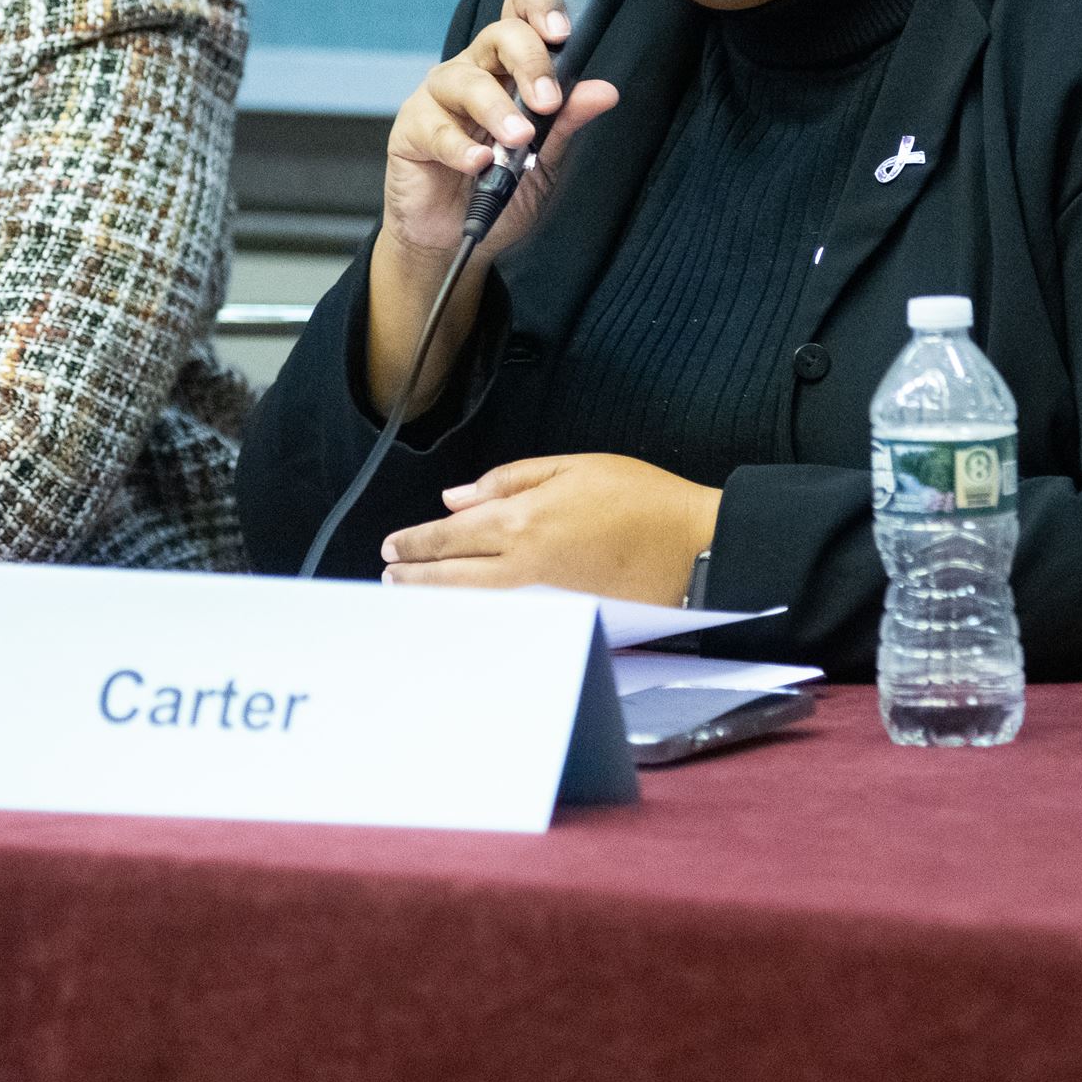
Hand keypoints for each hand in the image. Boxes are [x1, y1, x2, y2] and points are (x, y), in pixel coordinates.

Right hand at [368, 0, 620, 410]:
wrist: (455, 240)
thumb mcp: (546, 162)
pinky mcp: (411, 129)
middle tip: (548, 102)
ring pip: (466, 81)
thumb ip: (566, 124)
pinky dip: (461, 147)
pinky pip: (435, 128)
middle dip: (529, 62)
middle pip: (498, 35)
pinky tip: (479, 164)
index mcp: (510, 66)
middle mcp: (474, 70)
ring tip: (518, 140)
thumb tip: (605, 92)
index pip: (521, 11)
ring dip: (496, 108)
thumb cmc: (501, 191)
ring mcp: (439, 98)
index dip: (540, 8)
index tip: (562, 34)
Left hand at [378, 454, 720, 604]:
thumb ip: (510, 480)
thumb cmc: (641, 499)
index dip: (418, 542)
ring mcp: (543, 594)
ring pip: (474, 598)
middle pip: (454, 573)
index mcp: (524, 518)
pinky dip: (476, 611)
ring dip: (438, 596)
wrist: (694, 546)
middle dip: (415, 576)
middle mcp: (525, 562)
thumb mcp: (572, 466)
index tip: (392, 548)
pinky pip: (505, 613)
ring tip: (409, 596)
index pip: (453, 533)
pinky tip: (464, 610)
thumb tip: (459, 497)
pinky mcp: (561, 615)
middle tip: (387, 579)